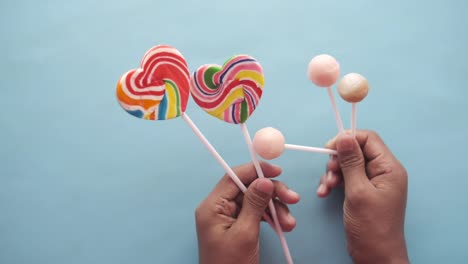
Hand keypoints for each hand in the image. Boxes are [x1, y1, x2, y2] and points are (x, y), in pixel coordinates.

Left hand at [195, 162, 299, 263]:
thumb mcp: (245, 233)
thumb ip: (254, 204)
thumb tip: (263, 180)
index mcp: (212, 206)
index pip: (234, 177)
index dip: (256, 170)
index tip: (278, 171)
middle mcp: (218, 208)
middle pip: (248, 187)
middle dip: (271, 192)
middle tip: (292, 199)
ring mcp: (228, 218)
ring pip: (255, 201)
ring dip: (275, 208)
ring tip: (290, 224)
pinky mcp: (237, 226)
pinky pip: (256, 213)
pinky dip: (272, 217)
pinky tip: (284, 225)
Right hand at [318, 131, 408, 263]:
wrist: (375, 256)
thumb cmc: (372, 227)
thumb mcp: (358, 191)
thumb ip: (351, 162)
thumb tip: (344, 137)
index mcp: (389, 168)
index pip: (368, 138)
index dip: (347, 140)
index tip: (329, 149)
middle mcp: (383, 171)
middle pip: (356, 150)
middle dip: (338, 160)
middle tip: (329, 174)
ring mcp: (373, 182)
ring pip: (348, 164)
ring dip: (333, 173)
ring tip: (326, 187)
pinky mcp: (363, 192)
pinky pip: (346, 178)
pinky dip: (333, 183)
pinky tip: (324, 193)